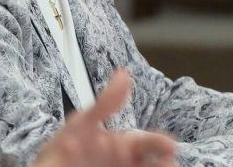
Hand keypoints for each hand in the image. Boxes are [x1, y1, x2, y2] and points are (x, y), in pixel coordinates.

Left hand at [33, 70, 177, 166]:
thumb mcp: (80, 124)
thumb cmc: (61, 151)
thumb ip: (103, 104)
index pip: (146, 143)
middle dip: (164, 162)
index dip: (161, 143)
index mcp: (119, 145)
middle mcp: (124, 163)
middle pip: (153, 163)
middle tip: (169, 163)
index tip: (171, 147)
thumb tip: (123, 74)